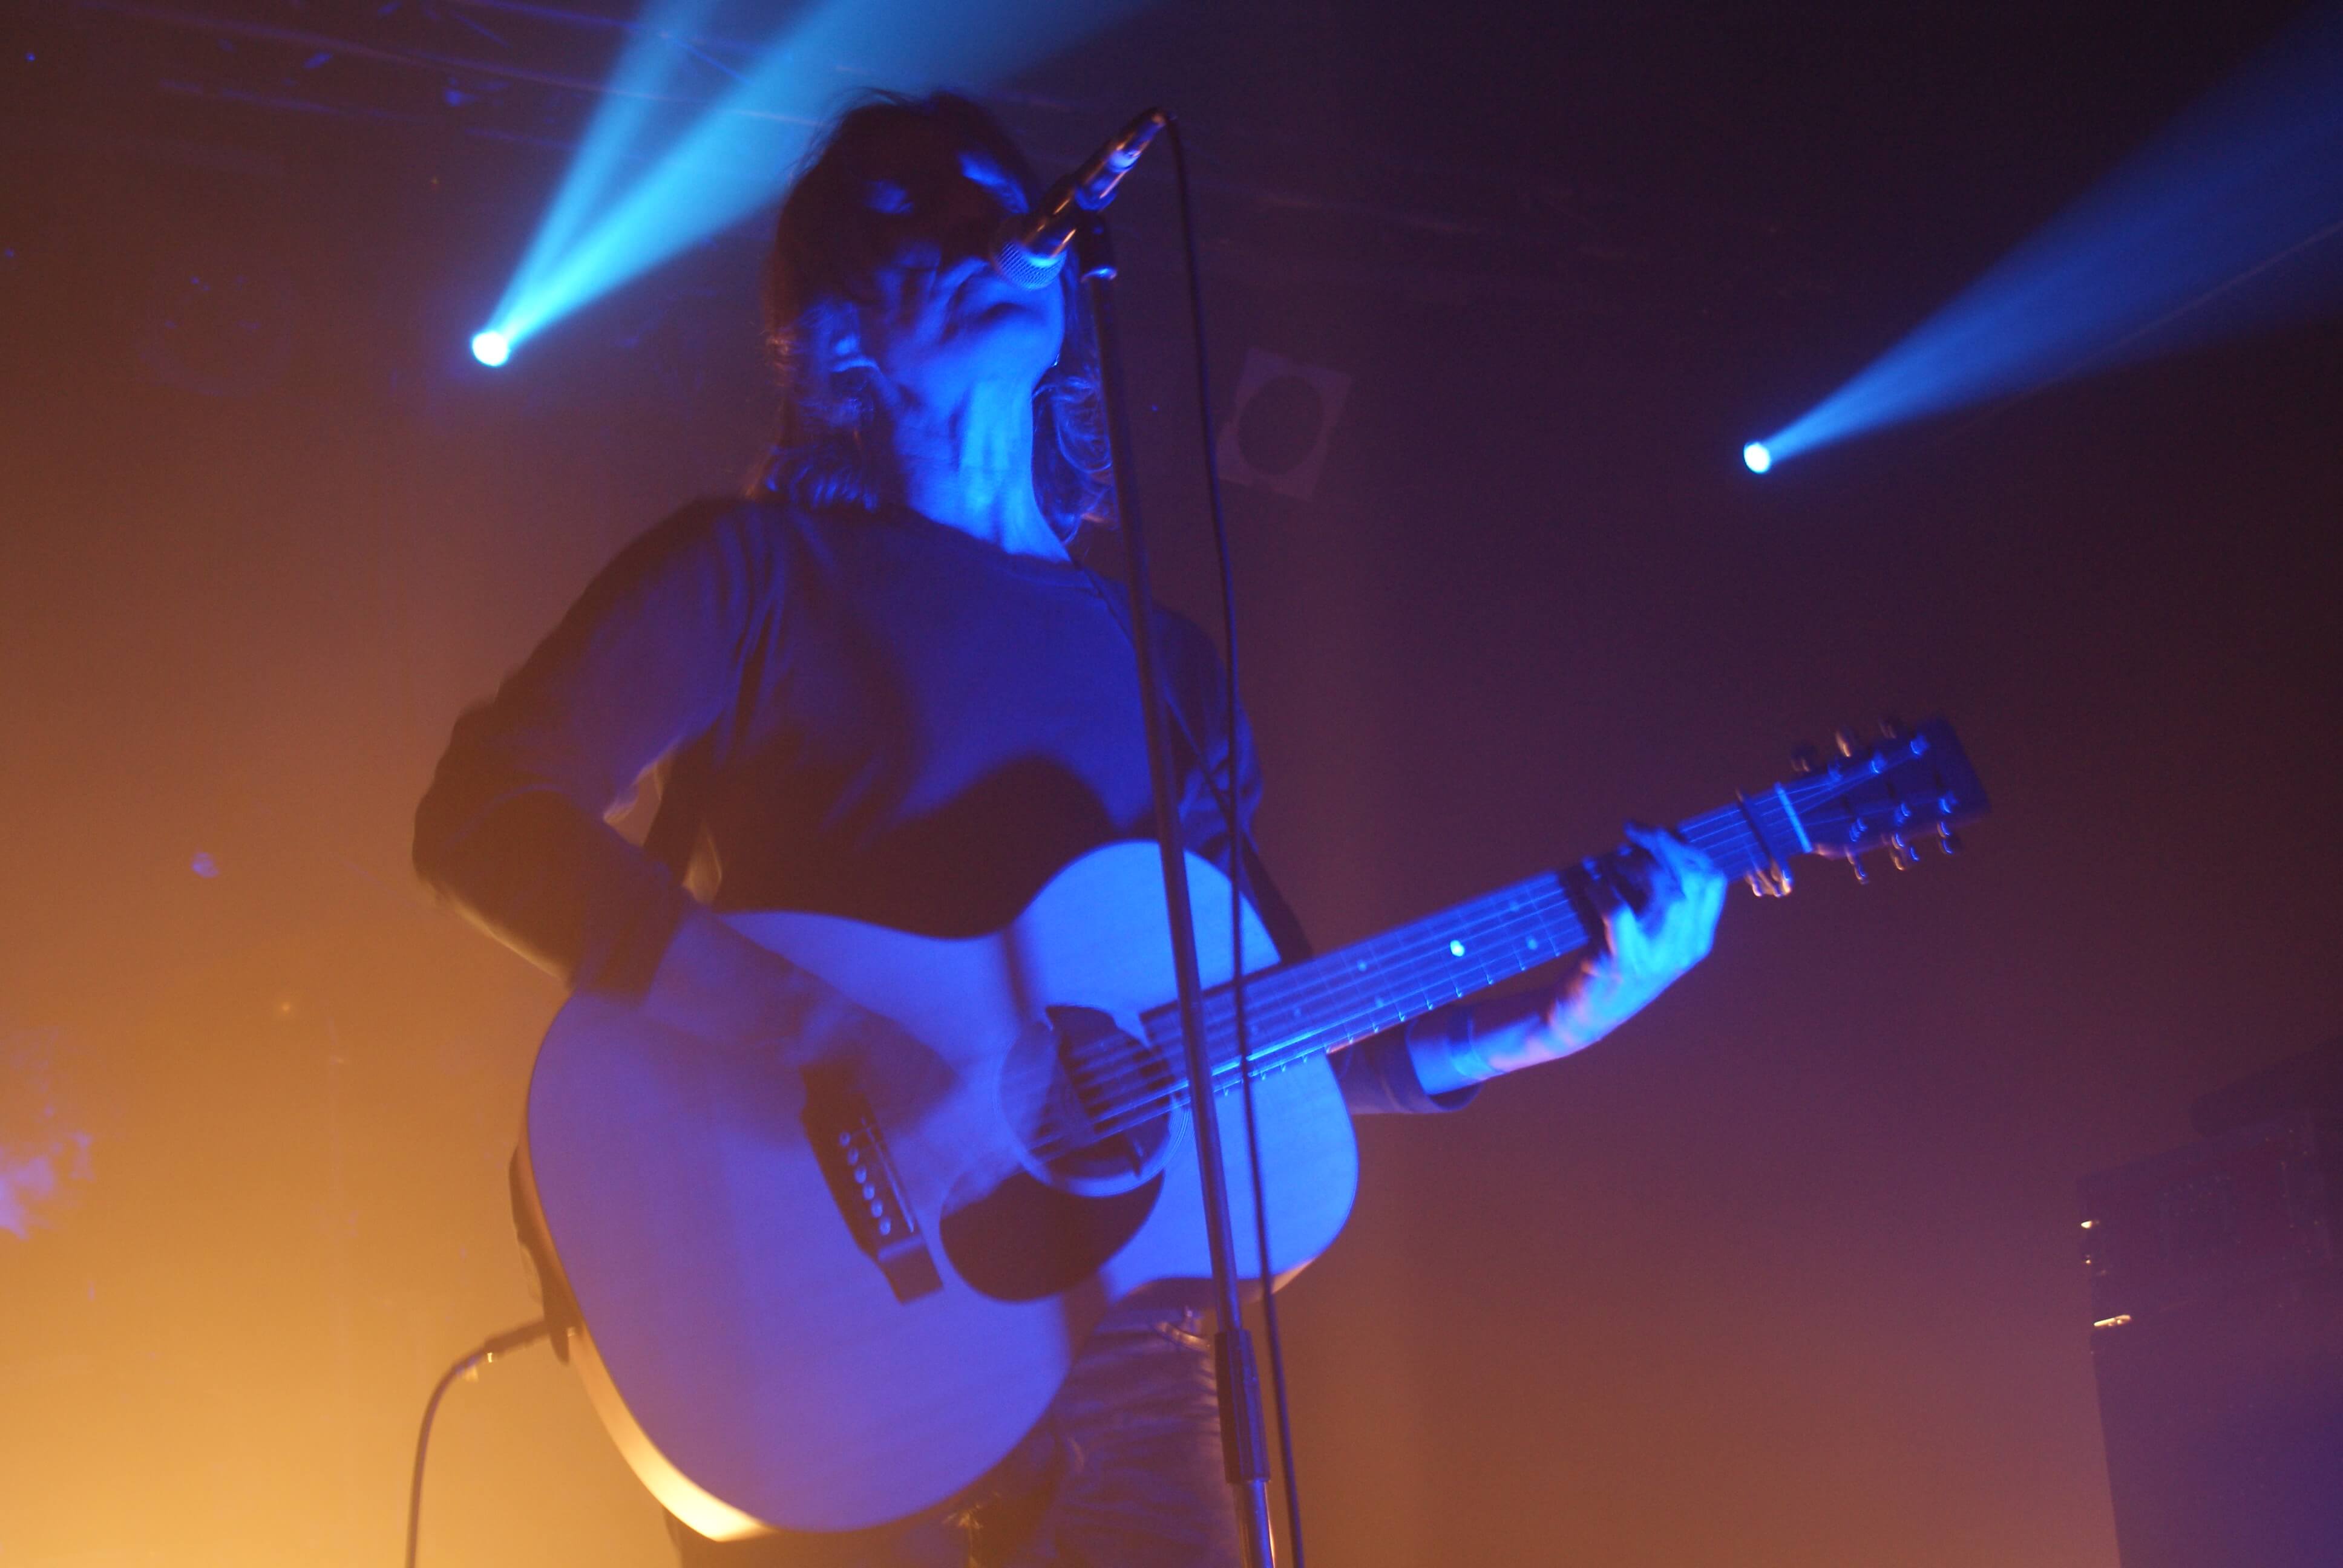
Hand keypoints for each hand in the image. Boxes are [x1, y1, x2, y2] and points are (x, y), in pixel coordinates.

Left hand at [1535, 823, 1726, 1060]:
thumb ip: (1654, 896)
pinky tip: (1590, 889)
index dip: (1684, 846)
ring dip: (1638, 865)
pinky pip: (1619, 913)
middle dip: (1663, 845)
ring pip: (1670, 894)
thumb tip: (1646, 842)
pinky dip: (1603, 890)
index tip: (1652, 833)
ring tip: (1611, 864)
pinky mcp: (1621, 963)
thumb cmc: (1608, 960)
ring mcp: (1656, 959)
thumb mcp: (1645, 931)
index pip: (1712, 879)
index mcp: (1697, 939)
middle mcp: (1684, 949)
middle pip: (1695, 880)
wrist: (1580, 1017)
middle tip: (1631, 833)